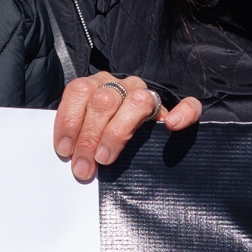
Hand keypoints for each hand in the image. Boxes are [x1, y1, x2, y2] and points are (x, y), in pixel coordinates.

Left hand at [53, 72, 201, 182]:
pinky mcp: (173, 108)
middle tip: (83, 167)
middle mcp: (122, 85)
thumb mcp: (86, 132)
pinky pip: (187, 104)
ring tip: (106, 158)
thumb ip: (77, 137)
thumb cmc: (103, 136)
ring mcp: (148, 94)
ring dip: (117, 132)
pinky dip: (183, 113)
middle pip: (104, 100)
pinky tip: (171, 126)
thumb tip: (68, 157)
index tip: (64, 150)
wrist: (137, 135)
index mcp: (96, 85)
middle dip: (89, 136)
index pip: (80, 91)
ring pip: (138, 100)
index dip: (69, 120)